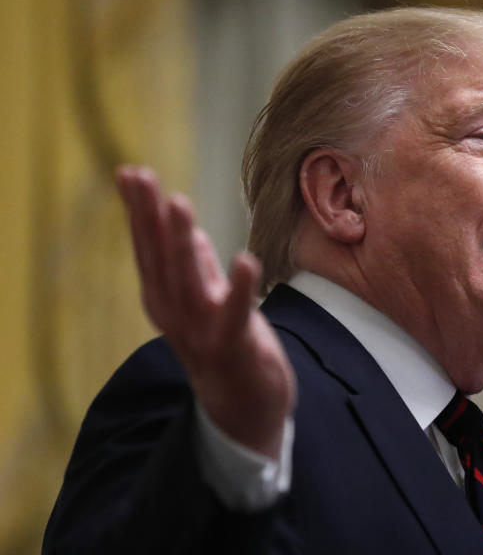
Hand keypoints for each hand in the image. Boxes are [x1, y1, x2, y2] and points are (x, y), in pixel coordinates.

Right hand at [116, 166, 295, 458]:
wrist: (244, 415)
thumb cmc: (228, 351)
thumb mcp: (210, 303)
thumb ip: (198, 269)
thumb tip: (188, 232)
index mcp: (168, 301)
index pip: (149, 250)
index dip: (140, 213)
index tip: (131, 173)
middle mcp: (177, 316)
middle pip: (159, 261)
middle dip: (150, 218)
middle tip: (141, 177)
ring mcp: (203, 334)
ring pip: (188, 284)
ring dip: (181, 244)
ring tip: (178, 203)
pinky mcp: (235, 349)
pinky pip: (237, 316)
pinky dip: (240, 289)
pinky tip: (245, 259)